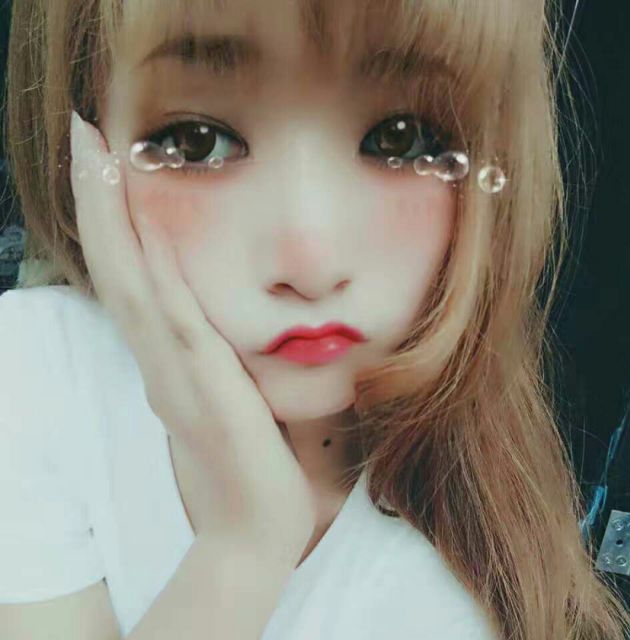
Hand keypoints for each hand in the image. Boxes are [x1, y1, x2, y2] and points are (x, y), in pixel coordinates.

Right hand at [69, 111, 315, 566]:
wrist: (255, 526)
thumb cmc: (249, 461)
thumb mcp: (229, 394)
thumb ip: (217, 355)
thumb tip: (220, 318)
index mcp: (166, 357)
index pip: (130, 275)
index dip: (111, 219)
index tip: (106, 163)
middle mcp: (158, 358)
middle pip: (116, 266)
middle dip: (97, 200)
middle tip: (85, 135)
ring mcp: (174, 371)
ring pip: (132, 282)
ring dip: (112, 218)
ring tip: (97, 156)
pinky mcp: (202, 387)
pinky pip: (174, 318)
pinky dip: (154, 271)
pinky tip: (146, 225)